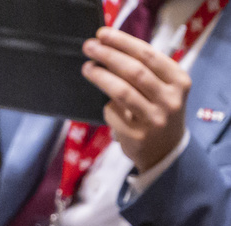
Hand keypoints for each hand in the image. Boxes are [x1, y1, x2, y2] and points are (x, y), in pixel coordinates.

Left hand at [82, 27, 190, 172]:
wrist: (166, 150)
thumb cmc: (159, 111)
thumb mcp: (164, 89)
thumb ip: (145, 72)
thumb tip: (109, 50)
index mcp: (179, 80)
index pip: (148, 55)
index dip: (123, 43)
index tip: (103, 35)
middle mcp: (170, 98)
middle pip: (134, 70)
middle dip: (108, 56)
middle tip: (89, 47)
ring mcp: (154, 118)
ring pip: (121, 91)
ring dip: (101, 76)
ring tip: (87, 67)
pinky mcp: (137, 135)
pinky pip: (114, 112)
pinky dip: (107, 107)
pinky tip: (105, 105)